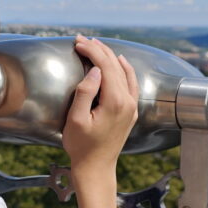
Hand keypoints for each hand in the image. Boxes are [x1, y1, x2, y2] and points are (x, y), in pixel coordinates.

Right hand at [62, 36, 138, 174]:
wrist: (96, 168)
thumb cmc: (82, 146)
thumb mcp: (75, 119)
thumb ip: (85, 91)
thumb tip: (95, 70)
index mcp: (115, 102)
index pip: (105, 66)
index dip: (91, 50)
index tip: (77, 42)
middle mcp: (128, 102)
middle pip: (116, 66)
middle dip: (99, 49)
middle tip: (82, 39)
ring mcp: (132, 107)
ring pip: (125, 72)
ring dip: (110, 56)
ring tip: (96, 45)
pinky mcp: (131, 111)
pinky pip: (131, 83)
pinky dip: (125, 69)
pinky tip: (119, 61)